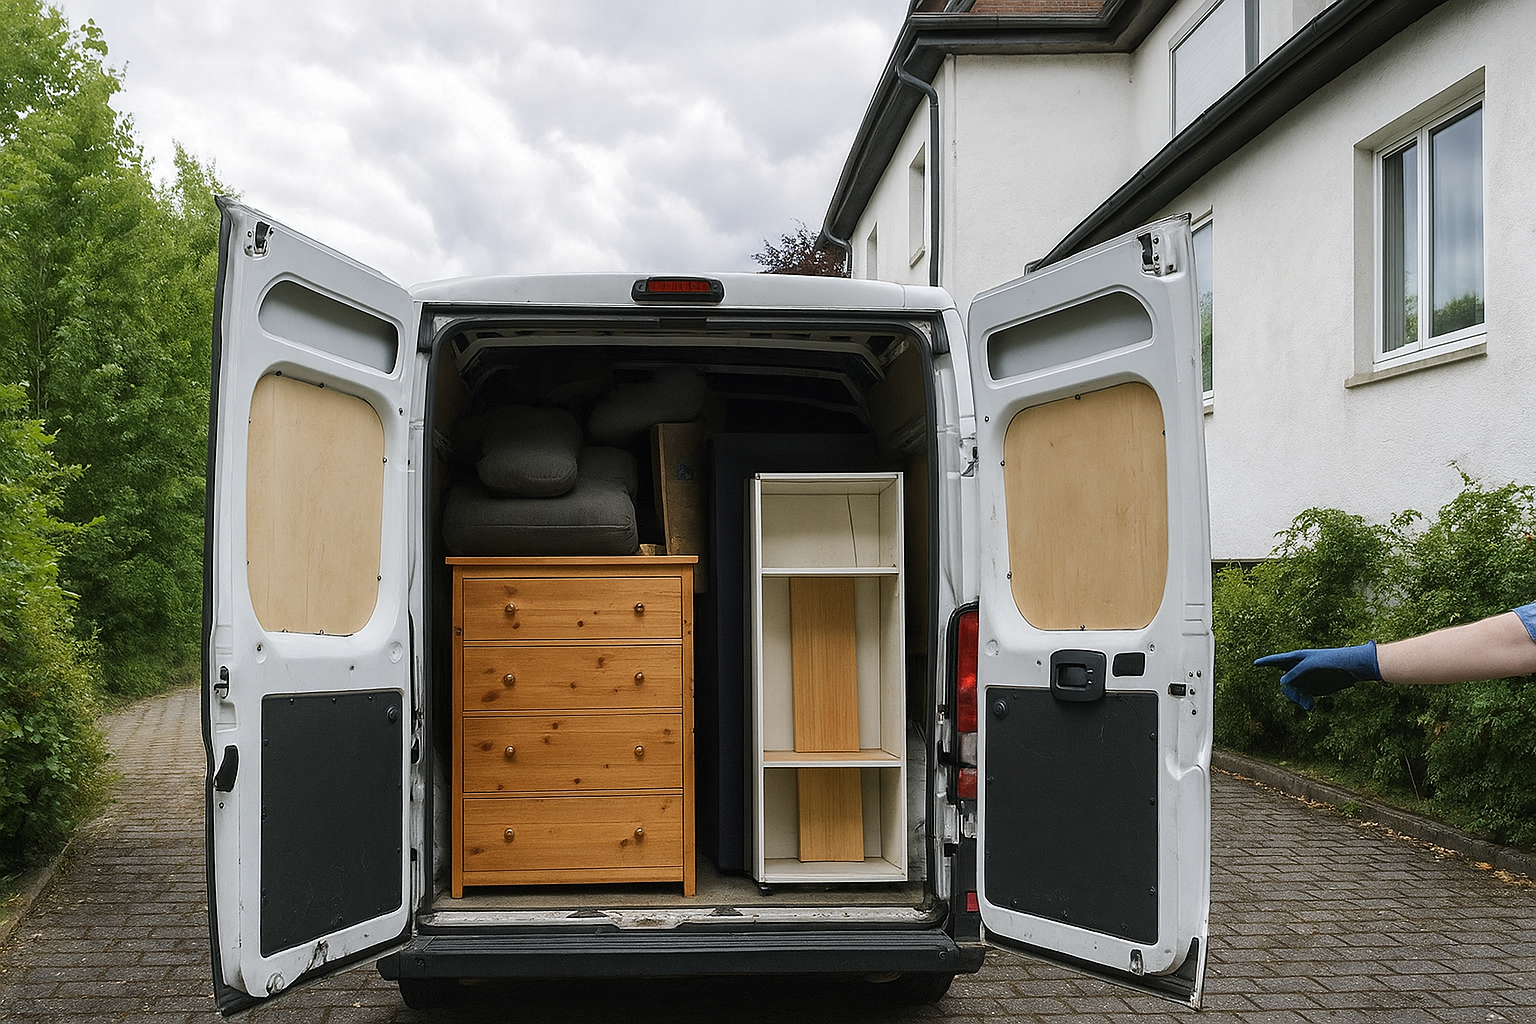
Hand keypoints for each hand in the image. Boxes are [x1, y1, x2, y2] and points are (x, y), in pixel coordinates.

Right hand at [1254, 642, 1379, 710]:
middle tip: (1295, 697)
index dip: (1266, 662)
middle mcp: (1301, 669)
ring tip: (1308, 705)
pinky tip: (1310, 706)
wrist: (1353, 668)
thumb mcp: (1311, 664)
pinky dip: (1305, 702)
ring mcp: (1308, 679)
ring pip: (1294, 691)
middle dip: (1288, 689)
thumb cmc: (1332, 660)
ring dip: (1297, 699)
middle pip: (1285, 680)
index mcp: (1299, 658)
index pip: (1278, 660)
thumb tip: (1282, 681)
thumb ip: (1295, 672)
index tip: (1255, 663)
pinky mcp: (1316, 689)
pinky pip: (1304, 697)